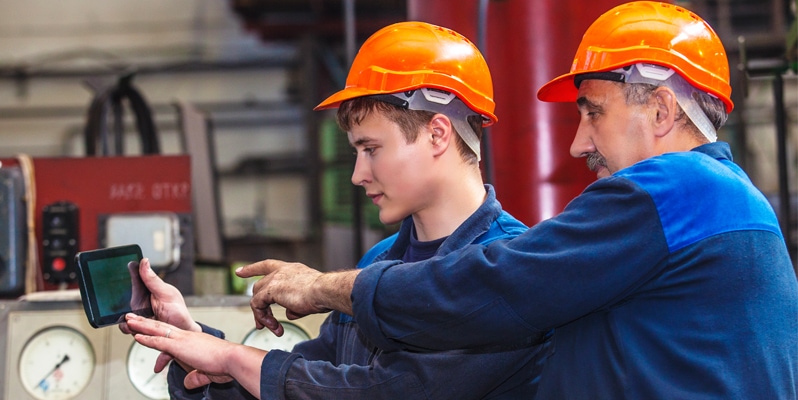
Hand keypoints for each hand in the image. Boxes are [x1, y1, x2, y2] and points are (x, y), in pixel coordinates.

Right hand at [119, 258, 200, 334]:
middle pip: (123, 294)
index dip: (128, 270)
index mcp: (148, 288)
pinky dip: (126, 326)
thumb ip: (154, 280)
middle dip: (119, 296)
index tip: (125, 266)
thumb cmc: (178, 311)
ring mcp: (137, 313)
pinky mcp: (136, 326)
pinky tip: (134, 325)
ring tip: (132, 316)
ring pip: (121, 311)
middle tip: (127, 301)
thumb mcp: (167, 294)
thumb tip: (144, 261)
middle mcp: (140, 299)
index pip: (135, 275)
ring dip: (124, 315)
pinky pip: (125, 326)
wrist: (181, 332)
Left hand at [125, 314, 264, 394]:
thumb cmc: (225, 364)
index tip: (148, 325)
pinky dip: (146, 338)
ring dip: (141, 326)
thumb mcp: (206, 373)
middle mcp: (186, 336)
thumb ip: (196, 378)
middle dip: (145, 321)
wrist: (232, 359)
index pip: (170, 332)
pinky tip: (136, 336)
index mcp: (192, 339)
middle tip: (132, 317)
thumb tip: (189, 383)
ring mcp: (182, 339)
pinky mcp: (179, 346)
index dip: (158, 328)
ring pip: (156, 330)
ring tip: (128, 321)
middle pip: (160, 326)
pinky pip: (158, 341)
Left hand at [236, 259, 357, 334]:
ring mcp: (275, 279)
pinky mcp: (271, 289)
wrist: (325, 291)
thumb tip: (289, 313)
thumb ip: (295, 305)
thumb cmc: (323, 294)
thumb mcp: (307, 299)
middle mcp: (281, 271)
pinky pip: (258, 305)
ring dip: (263, 315)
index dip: (252, 269)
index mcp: (290, 269)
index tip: (239, 272)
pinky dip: (263, 317)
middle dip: (258, 305)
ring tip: (272, 328)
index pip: (267, 265)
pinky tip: (274, 326)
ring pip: (257, 297)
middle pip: (259, 286)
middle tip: (262, 322)